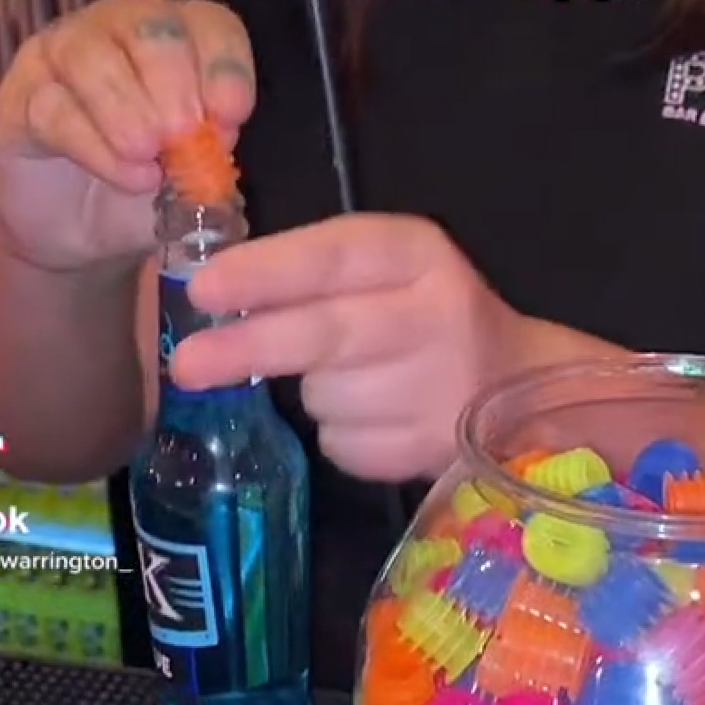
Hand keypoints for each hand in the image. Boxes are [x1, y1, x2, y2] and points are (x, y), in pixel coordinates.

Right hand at [0, 0, 255, 272]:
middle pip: (149, 28)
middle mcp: (121, 30)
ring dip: (127, 110)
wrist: (81, 226)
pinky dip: (95, 147)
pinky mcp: (20, 95)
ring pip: (91, 56)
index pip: (210, 24)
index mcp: (182, 37)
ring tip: (149, 157)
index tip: (231, 115)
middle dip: (173, 83)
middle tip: (183, 136)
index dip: (224, 66)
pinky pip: (53, 107)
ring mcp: (63, 54)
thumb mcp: (196, 173)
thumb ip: (213, 156)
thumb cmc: (150, 182)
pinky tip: (128, 178)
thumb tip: (221, 145)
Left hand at [167, 214, 524, 480]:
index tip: (203, 289)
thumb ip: (312, 270)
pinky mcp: (430, 448)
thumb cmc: (423, 311)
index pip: (337, 256)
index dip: (267, 272)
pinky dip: (339, 432)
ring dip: (313, 391)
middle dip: (252, 346)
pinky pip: (343, 443)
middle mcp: (439, 316)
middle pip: (331, 333)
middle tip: (188, 363)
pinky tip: (374, 415)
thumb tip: (207, 296)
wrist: (516, 379)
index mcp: (420, 256)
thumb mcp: (384, 267)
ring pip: (328, 396)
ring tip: (352, 377)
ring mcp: (440, 389)